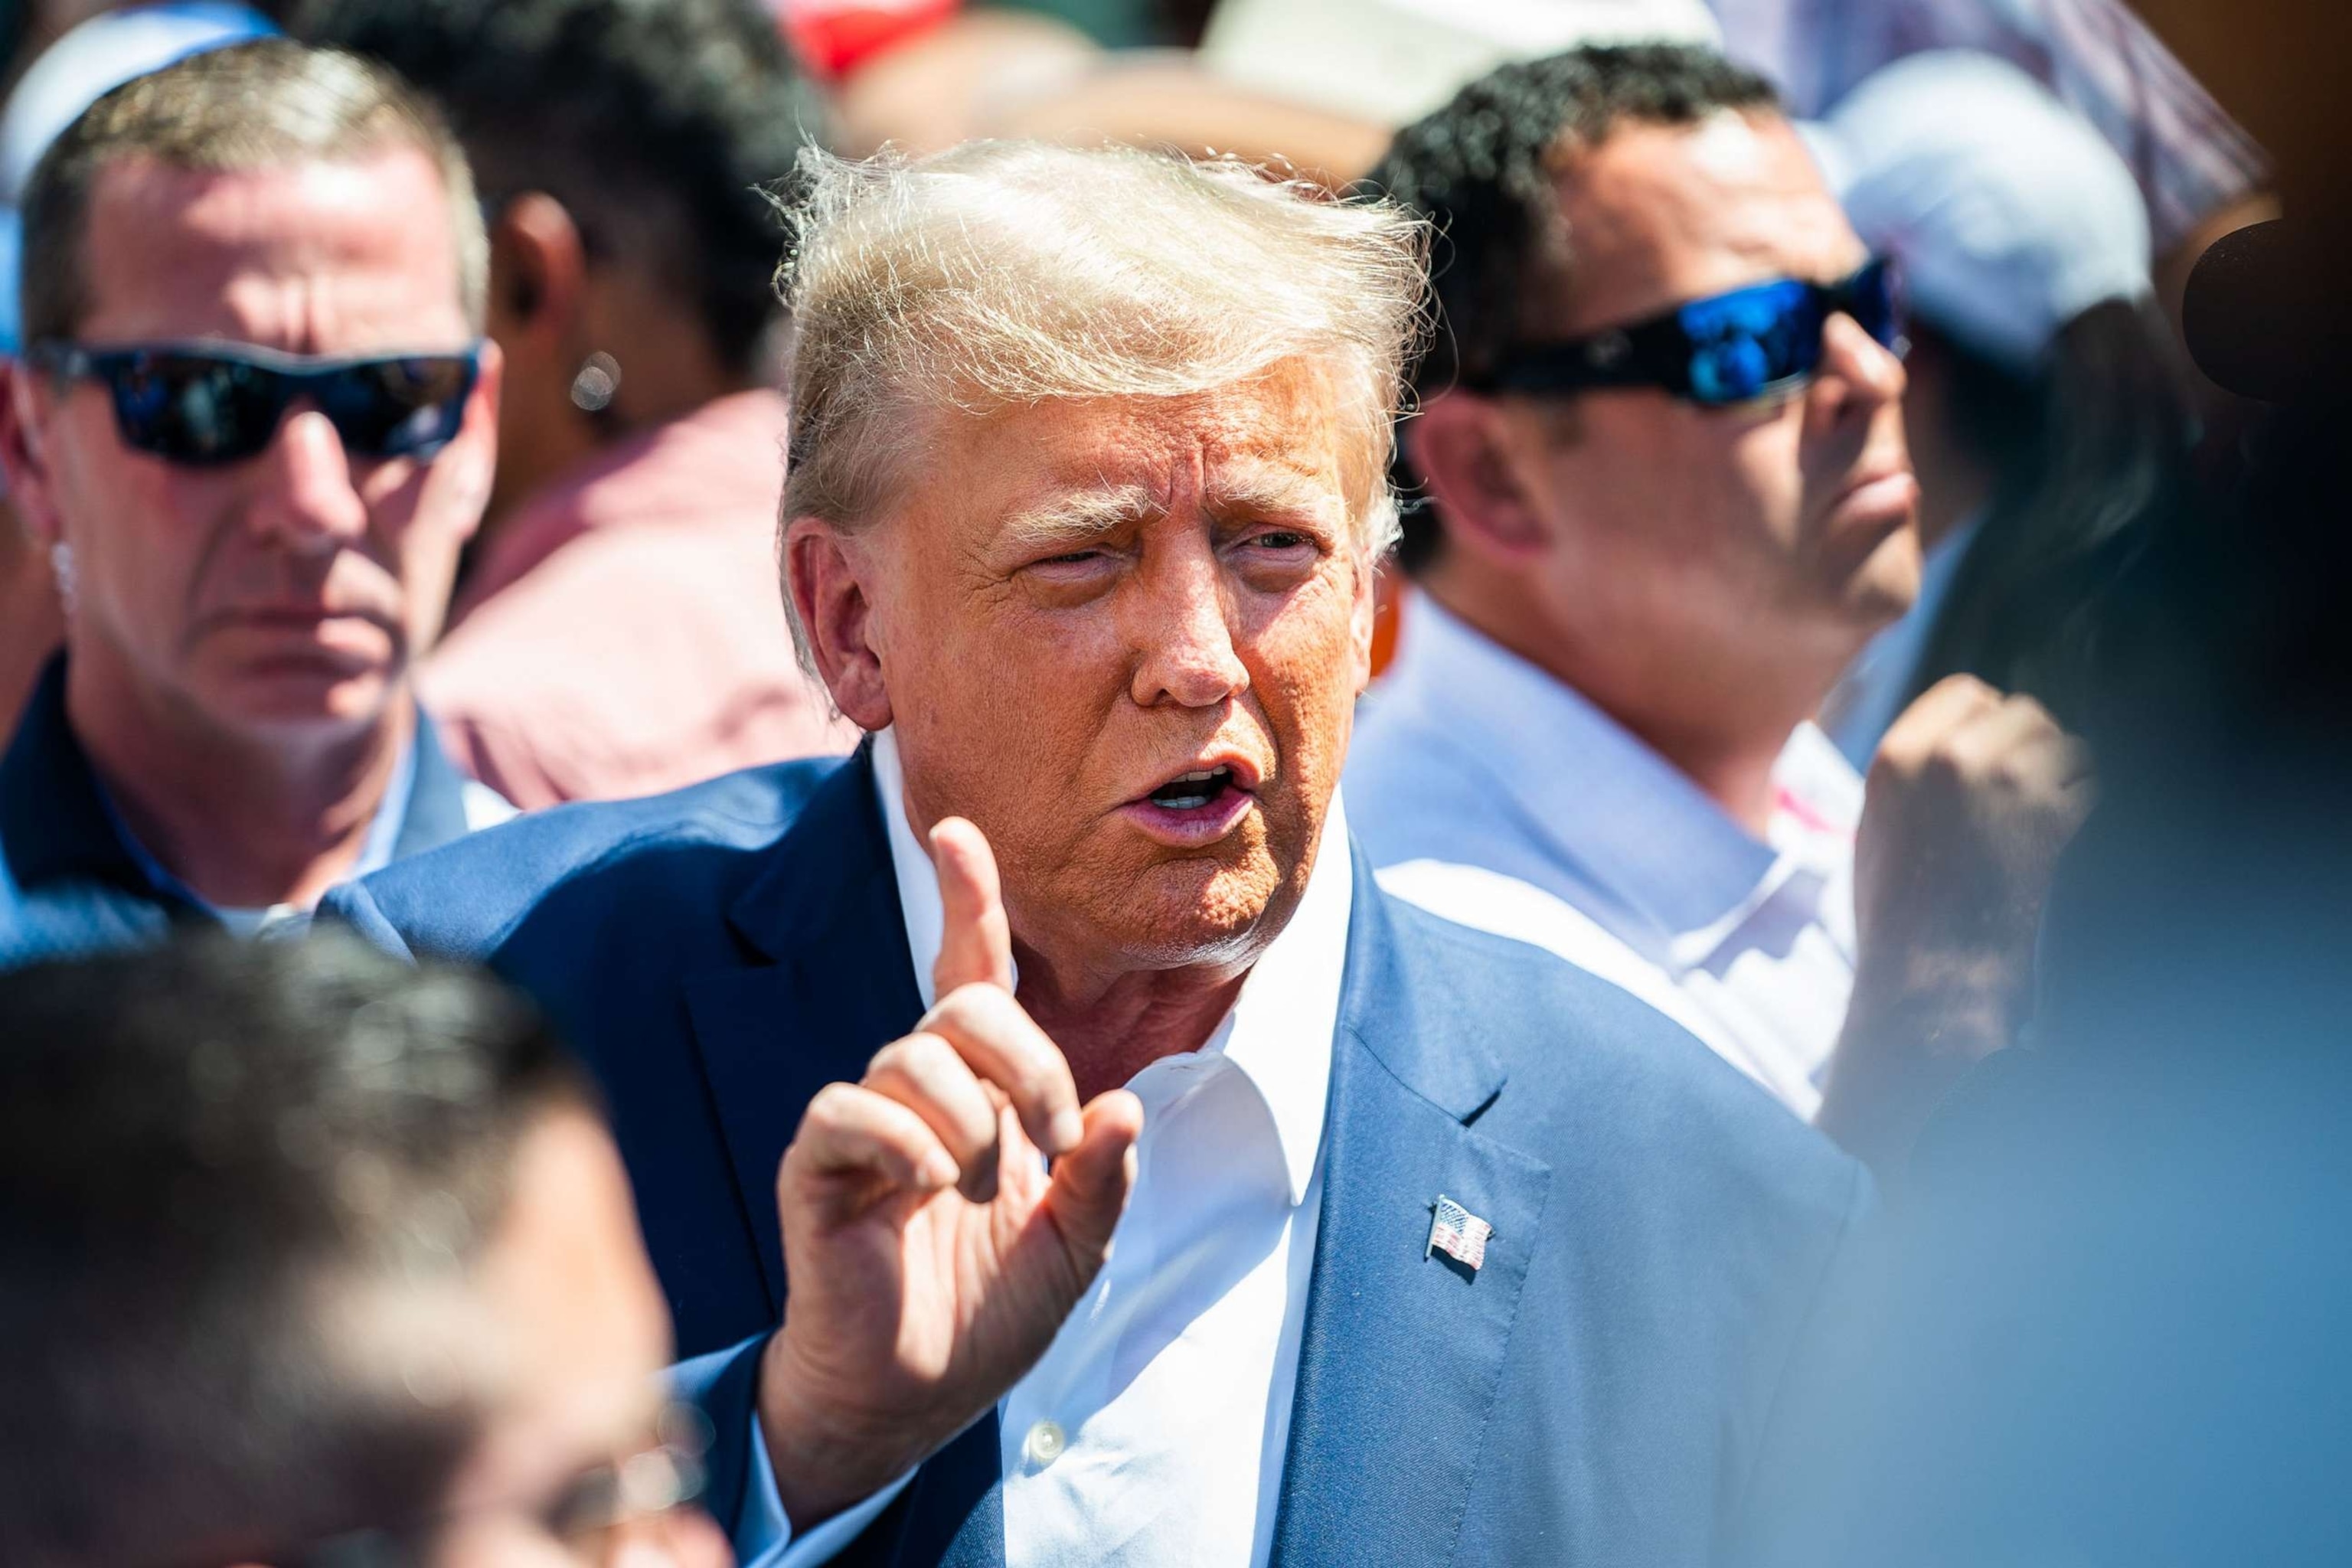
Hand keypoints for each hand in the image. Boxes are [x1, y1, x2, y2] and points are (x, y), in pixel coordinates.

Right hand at [758, 818, 1143, 1528]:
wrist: (914, 1399)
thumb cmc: (988, 1314)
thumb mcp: (1076, 1249)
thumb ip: (1104, 1179)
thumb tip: (1123, 1107)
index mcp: (984, 1093)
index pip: (973, 975)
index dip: (966, 901)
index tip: (958, 831)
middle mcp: (922, 1089)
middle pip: (966, 1007)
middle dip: (1028, 1063)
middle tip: (1048, 1141)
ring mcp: (866, 1122)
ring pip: (914, 1052)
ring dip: (970, 1120)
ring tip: (976, 1189)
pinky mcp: (819, 1164)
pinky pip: (851, 1108)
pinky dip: (903, 1141)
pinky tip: (926, 1188)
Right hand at [1820, 677, 2093, 1171]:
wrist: (1930, 988)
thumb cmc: (1901, 920)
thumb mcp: (1879, 827)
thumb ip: (1917, 770)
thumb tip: (1971, 729)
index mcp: (1898, 756)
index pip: (1967, 691)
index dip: (1989, 725)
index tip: (1995, 765)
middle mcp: (1952, 757)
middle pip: (2025, 712)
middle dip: (2034, 752)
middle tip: (2028, 807)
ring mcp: (2009, 785)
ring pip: (2070, 748)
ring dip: (2071, 784)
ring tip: (2046, 838)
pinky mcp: (2058, 818)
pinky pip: (2101, 787)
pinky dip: (2095, 816)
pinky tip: (2070, 854)